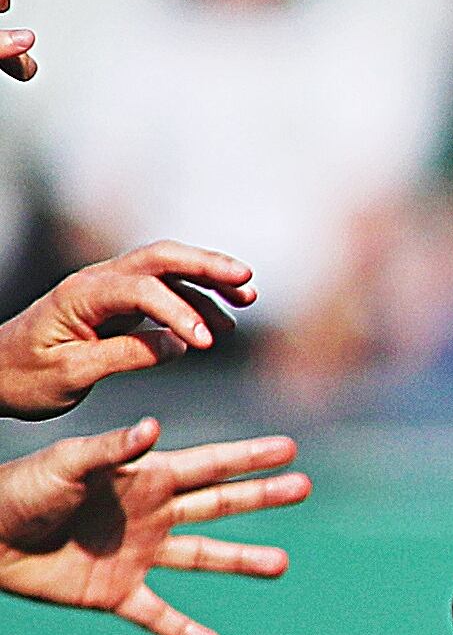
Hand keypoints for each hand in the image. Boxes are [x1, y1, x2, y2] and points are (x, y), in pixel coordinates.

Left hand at [0, 242, 255, 416]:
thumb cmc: (23, 377)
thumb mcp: (70, 374)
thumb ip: (126, 356)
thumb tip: (177, 344)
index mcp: (80, 296)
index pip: (142, 290)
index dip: (179, 313)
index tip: (206, 345)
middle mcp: (96, 282)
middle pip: (160, 257)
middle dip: (207, 264)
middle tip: (246, 280)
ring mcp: (108, 290)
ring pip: (167, 269)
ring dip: (208, 279)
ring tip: (246, 300)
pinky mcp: (117, 304)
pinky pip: (163, 291)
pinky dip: (195, 299)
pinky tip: (219, 321)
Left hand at [0, 422, 303, 634]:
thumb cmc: (21, 490)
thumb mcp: (67, 464)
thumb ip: (112, 450)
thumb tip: (153, 429)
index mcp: (144, 478)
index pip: (208, 466)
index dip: (248, 458)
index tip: (287, 449)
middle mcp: (151, 515)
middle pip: (218, 505)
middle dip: (261, 497)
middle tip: (304, 488)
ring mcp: (139, 555)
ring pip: (203, 558)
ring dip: (242, 561)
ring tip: (280, 565)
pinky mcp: (117, 593)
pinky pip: (159, 615)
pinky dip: (185, 632)